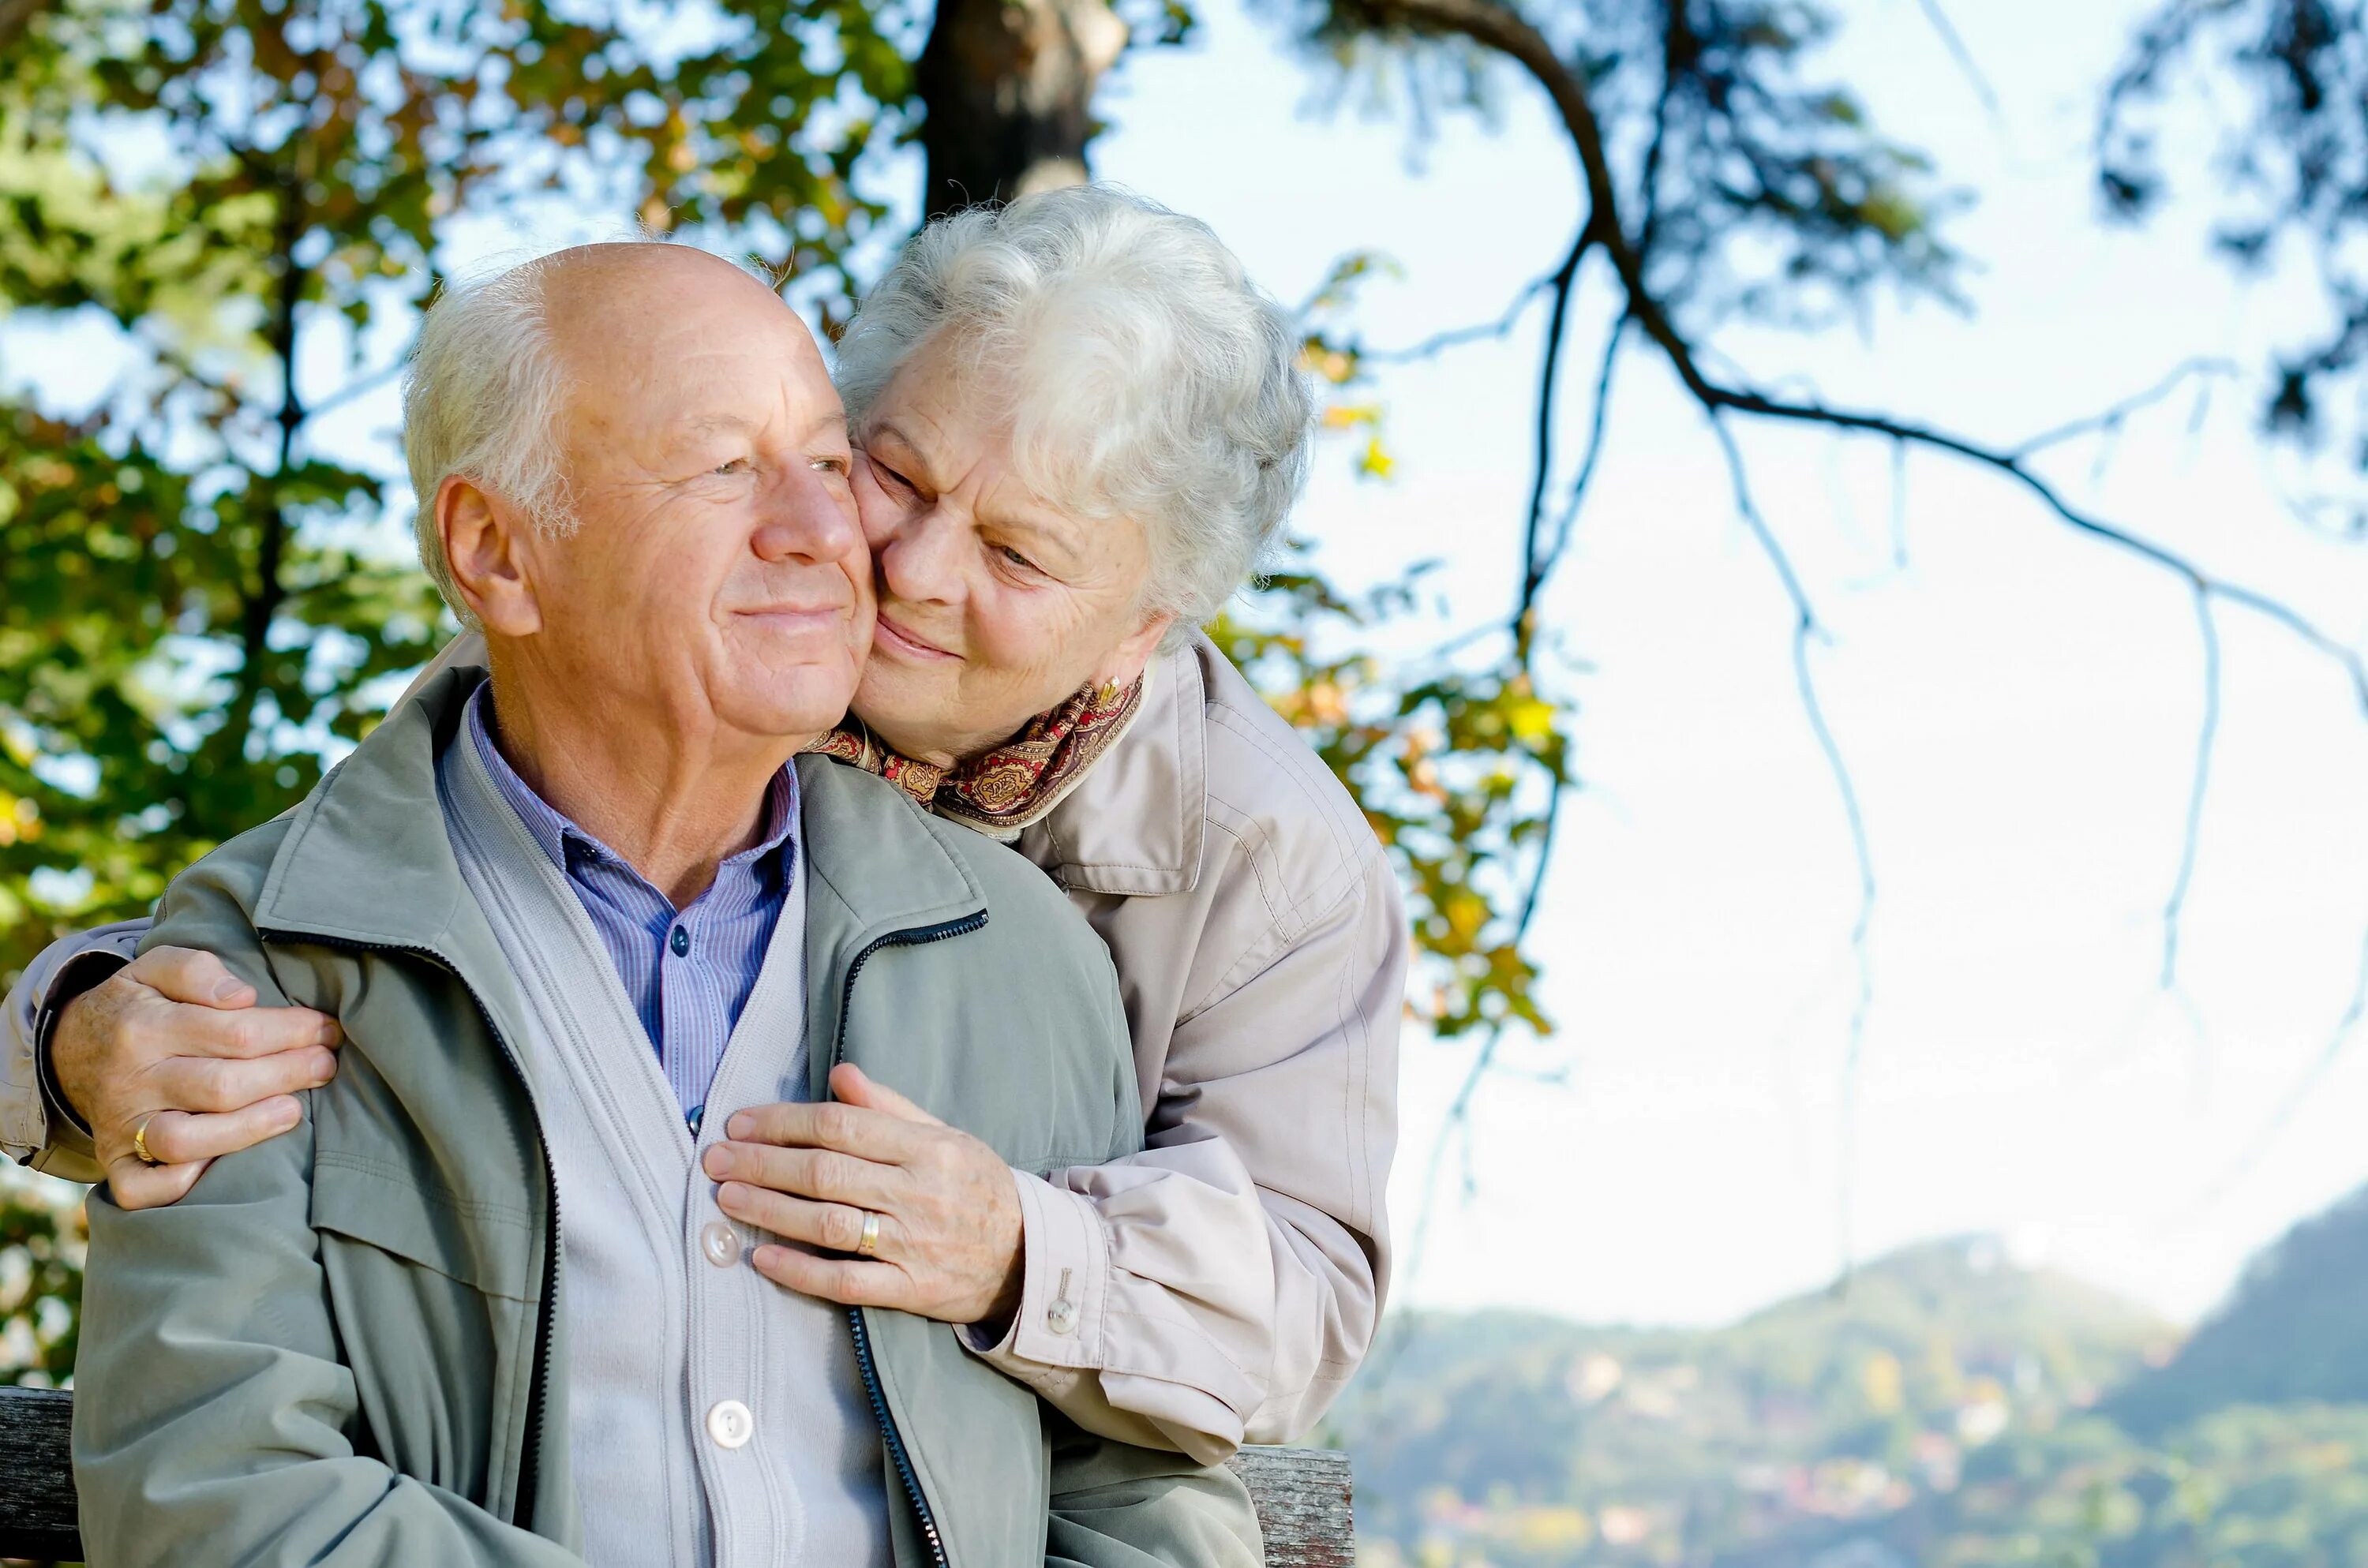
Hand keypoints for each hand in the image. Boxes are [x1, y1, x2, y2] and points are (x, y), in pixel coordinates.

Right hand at [55, 946, 340, 1208]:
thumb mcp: (153, 969)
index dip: (292, 1031)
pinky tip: (221, 1168)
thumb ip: (195, 969)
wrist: (68, 1049)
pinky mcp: (115, 1162)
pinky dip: (178, 1185)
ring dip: (248, 1129)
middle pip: (220, 1086)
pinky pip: (140, 1189)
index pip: (234, 1032)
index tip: (327, 1029)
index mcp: (144, 1026)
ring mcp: (121, 1126)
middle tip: (326, 1065)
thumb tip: (242, 995)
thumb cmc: (136, 1007)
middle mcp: (131, 1080)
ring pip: (185, 1140)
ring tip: (295, 1111)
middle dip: (286, 1075)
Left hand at [702, 1062, 1024, 1329]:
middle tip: (716, 1158)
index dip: (784, 1122)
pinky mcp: (912, 1291)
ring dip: (771, 1209)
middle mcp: (919, 1192)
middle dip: (763, 1163)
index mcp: (928, 1147)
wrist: (1029, 1257)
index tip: (741, 1123)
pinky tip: (763, 1257)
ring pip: (829, 1224)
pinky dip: (801, 1271)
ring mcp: (915, 1244)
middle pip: (826, 1172)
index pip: (842, 1126)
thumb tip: (839, 1074)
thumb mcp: (945, 1135)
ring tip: (727, 1197)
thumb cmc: (976, 1187)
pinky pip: (847, 1282)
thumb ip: (888, 1106)